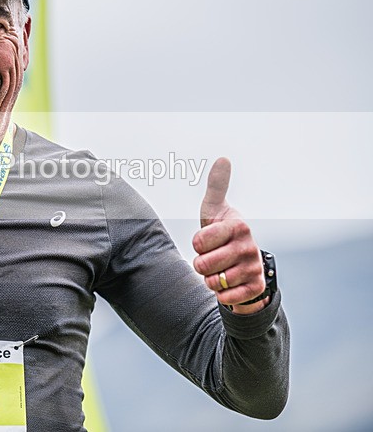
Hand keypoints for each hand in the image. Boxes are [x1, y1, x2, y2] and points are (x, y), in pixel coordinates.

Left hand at [192, 158, 266, 313]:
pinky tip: (230, 284)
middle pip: (203, 264)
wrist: (242, 264)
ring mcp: (255, 267)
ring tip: (221, 269)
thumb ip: (216, 187)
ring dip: (211, 279)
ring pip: (214, 282)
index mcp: (239, 225)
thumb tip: (223, 158)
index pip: (198, 241)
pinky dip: (222, 294)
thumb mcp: (215, 210)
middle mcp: (250, 245)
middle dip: (201, 264)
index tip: (207, 240)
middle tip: (213, 258)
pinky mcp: (257, 288)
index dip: (197, 244)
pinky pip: (227, 297)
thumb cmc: (222, 234)